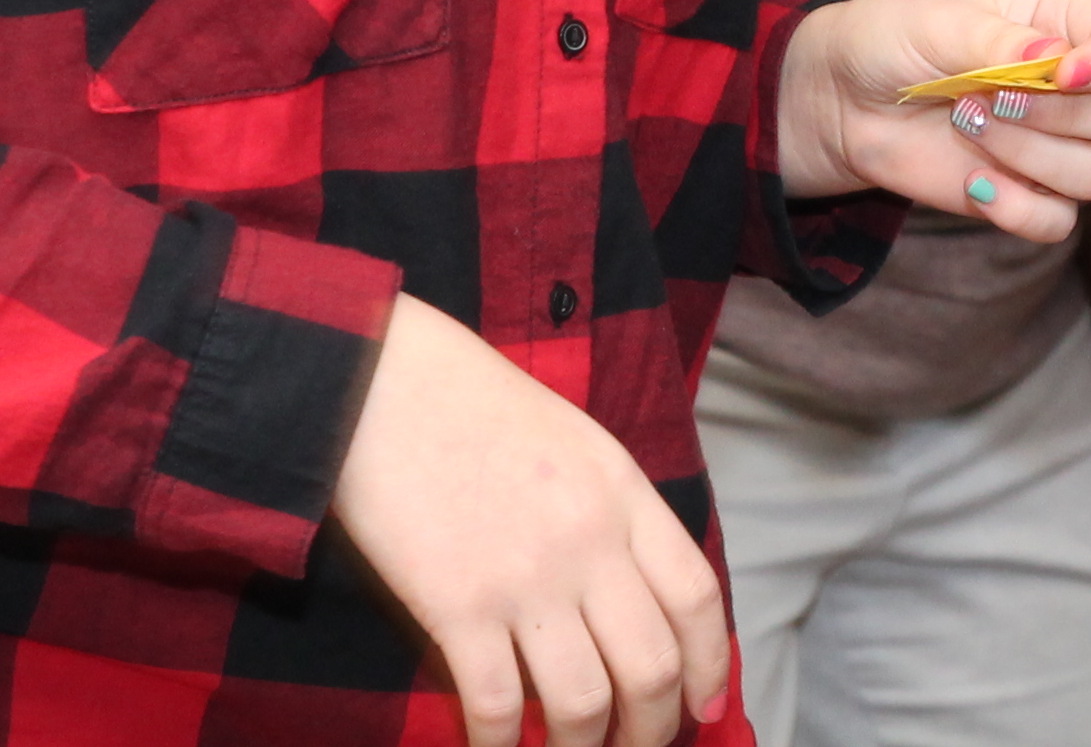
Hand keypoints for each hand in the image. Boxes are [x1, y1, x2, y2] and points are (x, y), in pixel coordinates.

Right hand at [331, 293, 728, 746]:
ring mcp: (526, 576)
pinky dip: (501, 746)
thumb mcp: (573, 441)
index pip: (696, 598)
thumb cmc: (471, 407)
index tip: (702, 709)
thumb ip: (611, 514)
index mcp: (623, 492)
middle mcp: (589, 540)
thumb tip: (634, 602)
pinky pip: (497, 705)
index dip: (708, 667)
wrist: (381, 380)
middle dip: (651, 729)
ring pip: (584, 702)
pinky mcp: (458, 606)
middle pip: (651, 666)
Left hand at [775, 0, 1090, 243]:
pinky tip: (973, 180)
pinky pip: (1059, 222)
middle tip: (997, 100)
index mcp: (1069, 15)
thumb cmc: (893, 37)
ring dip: (1027, 156)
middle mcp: (1082, 79)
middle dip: (1072, 117)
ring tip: (963, 121)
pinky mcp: (1032, 193)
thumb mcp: (934, 21)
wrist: (844, 99)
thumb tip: (1053, 60)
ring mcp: (1062, 141)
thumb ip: (995, 40)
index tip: (1060, 75)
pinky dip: (1017, 209)